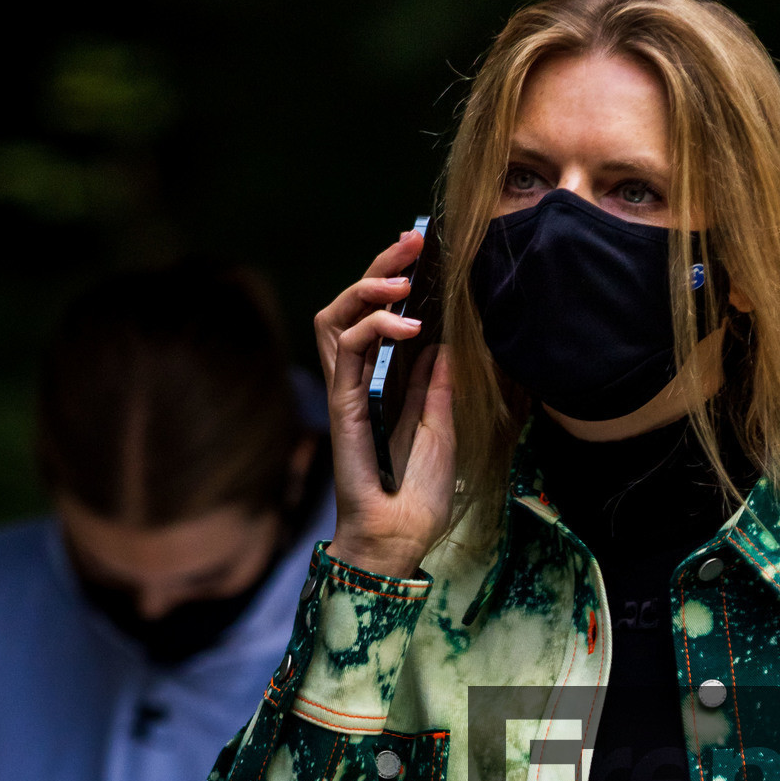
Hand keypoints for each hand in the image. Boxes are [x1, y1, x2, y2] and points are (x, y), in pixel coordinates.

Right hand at [314, 233, 455, 579]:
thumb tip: (444, 345)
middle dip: (379, 268)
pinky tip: (407, 325)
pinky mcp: (341, 404)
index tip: (425, 254)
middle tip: (411, 243)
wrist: (400, 537)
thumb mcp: (444, 430)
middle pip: (352, 306)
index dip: (396, 282)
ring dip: (366, 288)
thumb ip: (439, 388)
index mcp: (386, 384)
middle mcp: (360, 380)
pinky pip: (345, 350)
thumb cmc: (419, 496)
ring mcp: (346, 390)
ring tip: (403, 281)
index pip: (381, 318)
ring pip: (335, 317)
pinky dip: (373, 328)